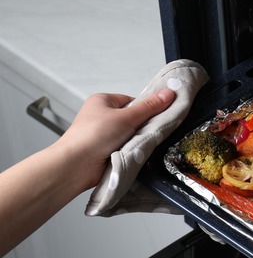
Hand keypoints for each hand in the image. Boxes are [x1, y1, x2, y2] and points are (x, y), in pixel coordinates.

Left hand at [0, 87, 175, 257]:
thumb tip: (169, 92)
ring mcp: (103, 134)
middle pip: (133, 119)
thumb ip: (149, 106)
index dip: (146, 109)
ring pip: (130, 135)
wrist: (76, 165)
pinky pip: (125, 148)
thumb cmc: (94, 135)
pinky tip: (134, 155)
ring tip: (139, 145)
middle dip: (142, 127)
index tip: (157, 117)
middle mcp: (101, 116)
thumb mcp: (127, 117)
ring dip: (136, 141)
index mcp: (103, 101)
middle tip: (150, 133)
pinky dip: (130, 152)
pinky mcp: (105, 150)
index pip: (133, 101)